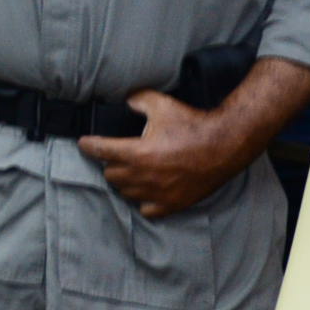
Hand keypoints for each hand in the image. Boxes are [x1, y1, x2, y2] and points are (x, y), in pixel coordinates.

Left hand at [78, 92, 250, 219]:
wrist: (226, 144)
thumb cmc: (193, 124)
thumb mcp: (162, 104)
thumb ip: (137, 100)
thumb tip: (125, 100)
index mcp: (136, 153)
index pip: (99, 151)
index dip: (88, 145)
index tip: (84, 143)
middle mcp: (143, 176)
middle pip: (110, 174)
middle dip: (110, 163)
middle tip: (117, 155)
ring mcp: (157, 193)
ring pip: (125, 193)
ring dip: (125, 182)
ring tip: (132, 171)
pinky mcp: (172, 204)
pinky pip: (146, 210)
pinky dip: (142, 202)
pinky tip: (147, 191)